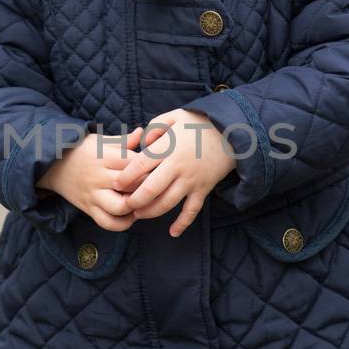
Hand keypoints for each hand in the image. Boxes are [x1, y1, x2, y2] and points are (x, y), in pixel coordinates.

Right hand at [35, 126, 148, 231]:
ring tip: (141, 202)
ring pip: (120, 207)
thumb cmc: (80, 150)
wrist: (51, 166)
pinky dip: (122, 223)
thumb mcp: (100, 140)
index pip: (133, 162)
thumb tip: (142, 133)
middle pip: (131, 185)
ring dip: (136, 207)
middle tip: (153, 185)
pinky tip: (130, 215)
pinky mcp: (88, 208)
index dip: (147, 166)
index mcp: (103, 157)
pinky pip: (107, 222)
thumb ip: (123, 140)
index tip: (154, 167)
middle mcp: (99, 177)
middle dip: (146, 186)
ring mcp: (93, 195)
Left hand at [111, 108, 235, 237]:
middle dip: (134, 201)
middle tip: (124, 205)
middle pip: (151, 189)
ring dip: (151, 212)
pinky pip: (192, 210)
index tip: (116, 184)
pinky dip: (183, 223)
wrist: (232, 132)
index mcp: (168, 148)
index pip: (140, 165)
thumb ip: (154, 128)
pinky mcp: (203, 189)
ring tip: (139, 214)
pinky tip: (173, 232)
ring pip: (167, 203)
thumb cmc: (199, 123)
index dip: (125, 177)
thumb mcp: (175, 116)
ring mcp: (191, 180)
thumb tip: (141, 143)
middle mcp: (178, 167)